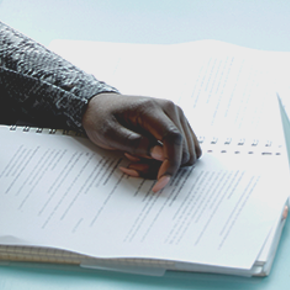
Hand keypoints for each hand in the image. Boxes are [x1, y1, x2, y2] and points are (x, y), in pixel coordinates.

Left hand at [81, 92, 200, 192]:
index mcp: (153, 108)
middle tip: (134, 165)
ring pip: (186, 151)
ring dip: (165, 164)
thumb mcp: (109, 133)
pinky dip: (170, 159)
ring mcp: (177, 116)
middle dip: (162, 166)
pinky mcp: (178, 124)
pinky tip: (149, 157)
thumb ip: (135, 143)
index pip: (173, 138)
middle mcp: (171, 109)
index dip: (171, 163)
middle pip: (183, 148)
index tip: (160, 183)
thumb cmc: (103, 118)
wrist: (102, 106)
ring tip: (139, 159)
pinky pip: (185, 149)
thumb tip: (161, 155)